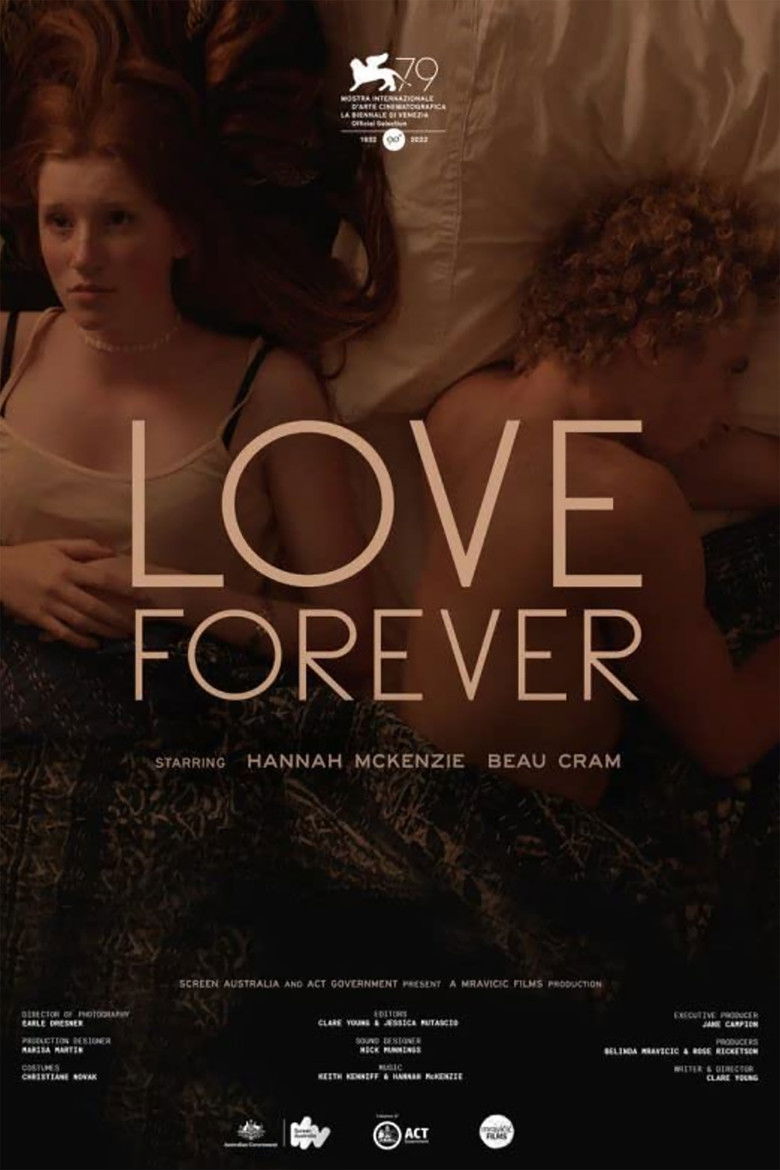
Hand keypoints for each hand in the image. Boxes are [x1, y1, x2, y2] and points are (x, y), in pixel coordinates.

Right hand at [0, 539, 138, 648]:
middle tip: (137, 625)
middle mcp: (61, 588)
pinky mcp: (38, 618)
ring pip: (82, 622)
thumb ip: (84, 547)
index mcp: (68, 568)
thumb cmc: (28, 556)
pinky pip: (62, 632)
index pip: (103, 579)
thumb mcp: (55, 545)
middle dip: (118, 617)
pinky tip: (94, 644)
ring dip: (104, 630)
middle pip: (95, 606)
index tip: (143, 596)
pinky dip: (79, 640)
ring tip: (123, 636)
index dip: (125, 589)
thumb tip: (112, 551)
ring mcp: (49, 605)